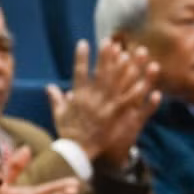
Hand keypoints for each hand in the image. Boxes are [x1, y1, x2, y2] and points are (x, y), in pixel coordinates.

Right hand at [47, 38, 159, 168]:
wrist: (76, 152)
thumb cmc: (67, 134)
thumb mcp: (58, 115)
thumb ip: (55, 99)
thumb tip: (48, 87)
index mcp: (77, 97)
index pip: (78, 73)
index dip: (81, 57)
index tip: (84, 43)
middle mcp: (91, 99)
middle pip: (100, 73)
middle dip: (105, 56)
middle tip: (110, 41)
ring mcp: (104, 107)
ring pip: (116, 83)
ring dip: (124, 67)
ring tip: (130, 53)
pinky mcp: (114, 116)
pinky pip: (127, 101)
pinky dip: (135, 91)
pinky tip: (144, 81)